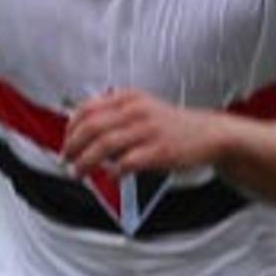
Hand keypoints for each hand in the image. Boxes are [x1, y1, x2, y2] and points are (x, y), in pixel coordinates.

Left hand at [60, 89, 237, 177]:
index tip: (66, 143)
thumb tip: (83, 134)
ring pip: (104, 146)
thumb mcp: (142, 109)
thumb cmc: (173, 126)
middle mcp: (136, 110)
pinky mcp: (160, 150)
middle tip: (66, 160)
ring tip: (78, 173)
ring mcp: (148, 130)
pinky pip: (127, 163)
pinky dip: (114, 172)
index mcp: (128, 98)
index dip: (70, 128)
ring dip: (85, 162)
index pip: (87, 109)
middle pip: (91, 127)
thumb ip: (115, 116)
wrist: (210, 134)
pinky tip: (111, 177)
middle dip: (72, 146)